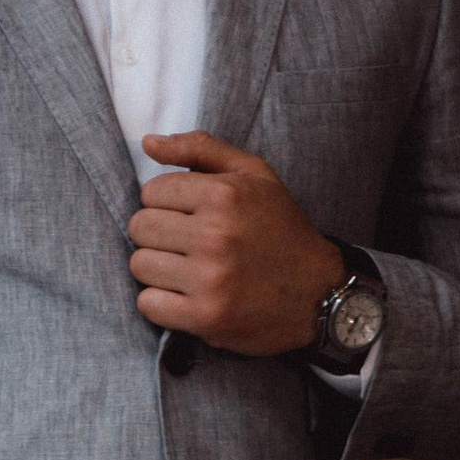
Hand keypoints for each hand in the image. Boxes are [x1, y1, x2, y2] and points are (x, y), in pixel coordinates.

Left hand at [127, 130, 343, 353]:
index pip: (151, 192)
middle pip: (140, 228)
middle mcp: (216, 234)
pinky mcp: (205, 317)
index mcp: (225, 194)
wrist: (319, 292)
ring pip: (139, 266)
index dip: (166, 204)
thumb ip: (201, 149)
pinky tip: (185, 296)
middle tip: (186, 245)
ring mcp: (210, 278)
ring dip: (157, 269)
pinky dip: (160, 303)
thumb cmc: (281, 230)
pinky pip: (148, 304)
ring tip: (187, 270)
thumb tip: (148, 142)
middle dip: (158, 235)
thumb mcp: (254, 175)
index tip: (189, 216)